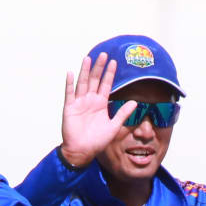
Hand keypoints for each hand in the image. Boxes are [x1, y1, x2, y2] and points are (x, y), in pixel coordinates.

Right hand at [58, 53, 136, 169]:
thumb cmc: (98, 141)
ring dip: (85, 71)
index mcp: (100, 104)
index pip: (106, 85)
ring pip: (83, 83)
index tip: (114, 61)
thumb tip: (136, 102)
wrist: (83, 151)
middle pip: (95, 80)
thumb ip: (123, 113)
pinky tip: (71, 73)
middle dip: (99, 67)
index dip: (109, 73)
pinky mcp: (70, 108)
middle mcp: (90, 100)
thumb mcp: (114, 126)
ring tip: (89, 58)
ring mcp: (79, 103)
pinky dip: (69, 84)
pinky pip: (69, 94)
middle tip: (104, 54)